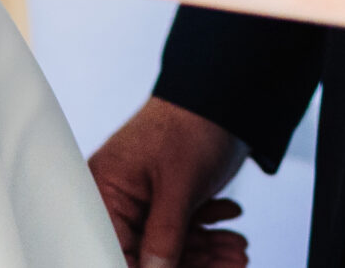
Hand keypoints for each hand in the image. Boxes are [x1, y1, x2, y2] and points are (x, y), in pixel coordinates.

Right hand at [89, 97, 251, 267]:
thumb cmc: (190, 125)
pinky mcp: (168, 199)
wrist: (222, 94)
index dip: (143, 267)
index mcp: (106, 188)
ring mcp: (146, 199)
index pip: (116, 247)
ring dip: (207, 253)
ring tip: (238, 254)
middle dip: (191, 263)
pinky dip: (210, 235)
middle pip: (147, 251)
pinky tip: (233, 236)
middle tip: (229, 266)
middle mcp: (121, 197)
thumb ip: (164, 236)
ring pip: (171, 244)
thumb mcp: (178, 186)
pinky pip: (185, 230)